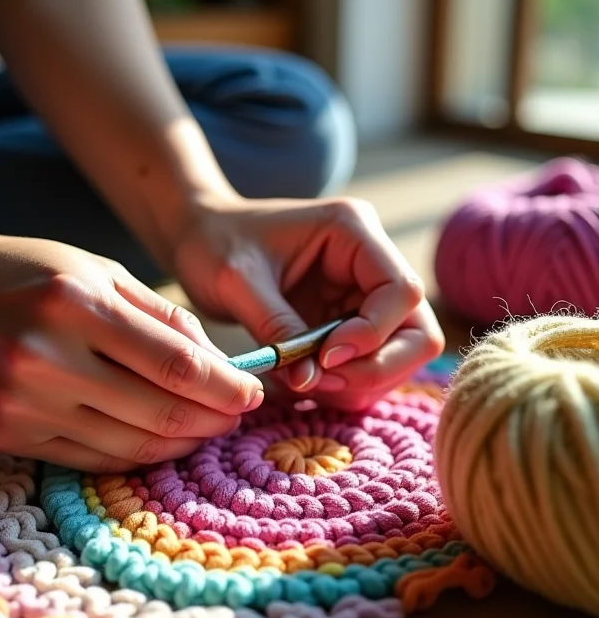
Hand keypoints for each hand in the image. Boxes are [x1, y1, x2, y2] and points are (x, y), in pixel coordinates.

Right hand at [0, 226, 263, 470]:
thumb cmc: (25, 272)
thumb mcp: (98, 271)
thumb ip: (162, 316)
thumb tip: (218, 363)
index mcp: (77, 305)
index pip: (175, 365)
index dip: (224, 388)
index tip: (252, 395)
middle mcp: (46, 358)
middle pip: (158, 411)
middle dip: (212, 420)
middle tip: (235, 417)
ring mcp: (22, 403)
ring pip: (128, 444)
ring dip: (179, 442)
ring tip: (203, 431)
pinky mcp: (5, 434)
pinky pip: (90, 458)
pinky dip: (134, 454)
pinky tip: (157, 441)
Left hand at [172, 194, 444, 410]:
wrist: (200, 238)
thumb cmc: (214, 244)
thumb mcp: (238, 281)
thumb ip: (276, 328)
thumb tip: (310, 382)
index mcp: (352, 232)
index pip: (401, 291)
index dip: (372, 335)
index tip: (324, 358)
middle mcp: (370, 263)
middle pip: (417, 331)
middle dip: (376, 368)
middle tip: (319, 383)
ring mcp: (362, 295)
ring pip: (398, 356)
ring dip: (360, 382)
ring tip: (304, 384)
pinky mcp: (347, 323)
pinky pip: (369, 366)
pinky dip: (345, 385)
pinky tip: (305, 384)